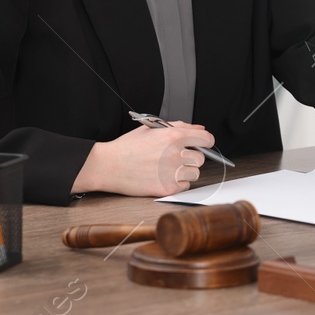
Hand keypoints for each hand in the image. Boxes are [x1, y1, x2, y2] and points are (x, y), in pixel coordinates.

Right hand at [72, 121, 215, 196]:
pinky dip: (178, 183)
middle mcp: (175, 153)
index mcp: (173, 136)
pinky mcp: (167, 188)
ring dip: (185, 171)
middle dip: (191, 157)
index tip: (202, 144)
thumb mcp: (152, 129)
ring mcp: (172, 172)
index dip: (205, 141)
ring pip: (195, 173)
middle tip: (176, 158)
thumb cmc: (128, 147)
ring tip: (168, 168)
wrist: (108, 166)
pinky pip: (185, 186)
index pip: (206, 138)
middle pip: (200, 158)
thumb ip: (180, 126)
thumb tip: (200, 128)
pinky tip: (163, 177)